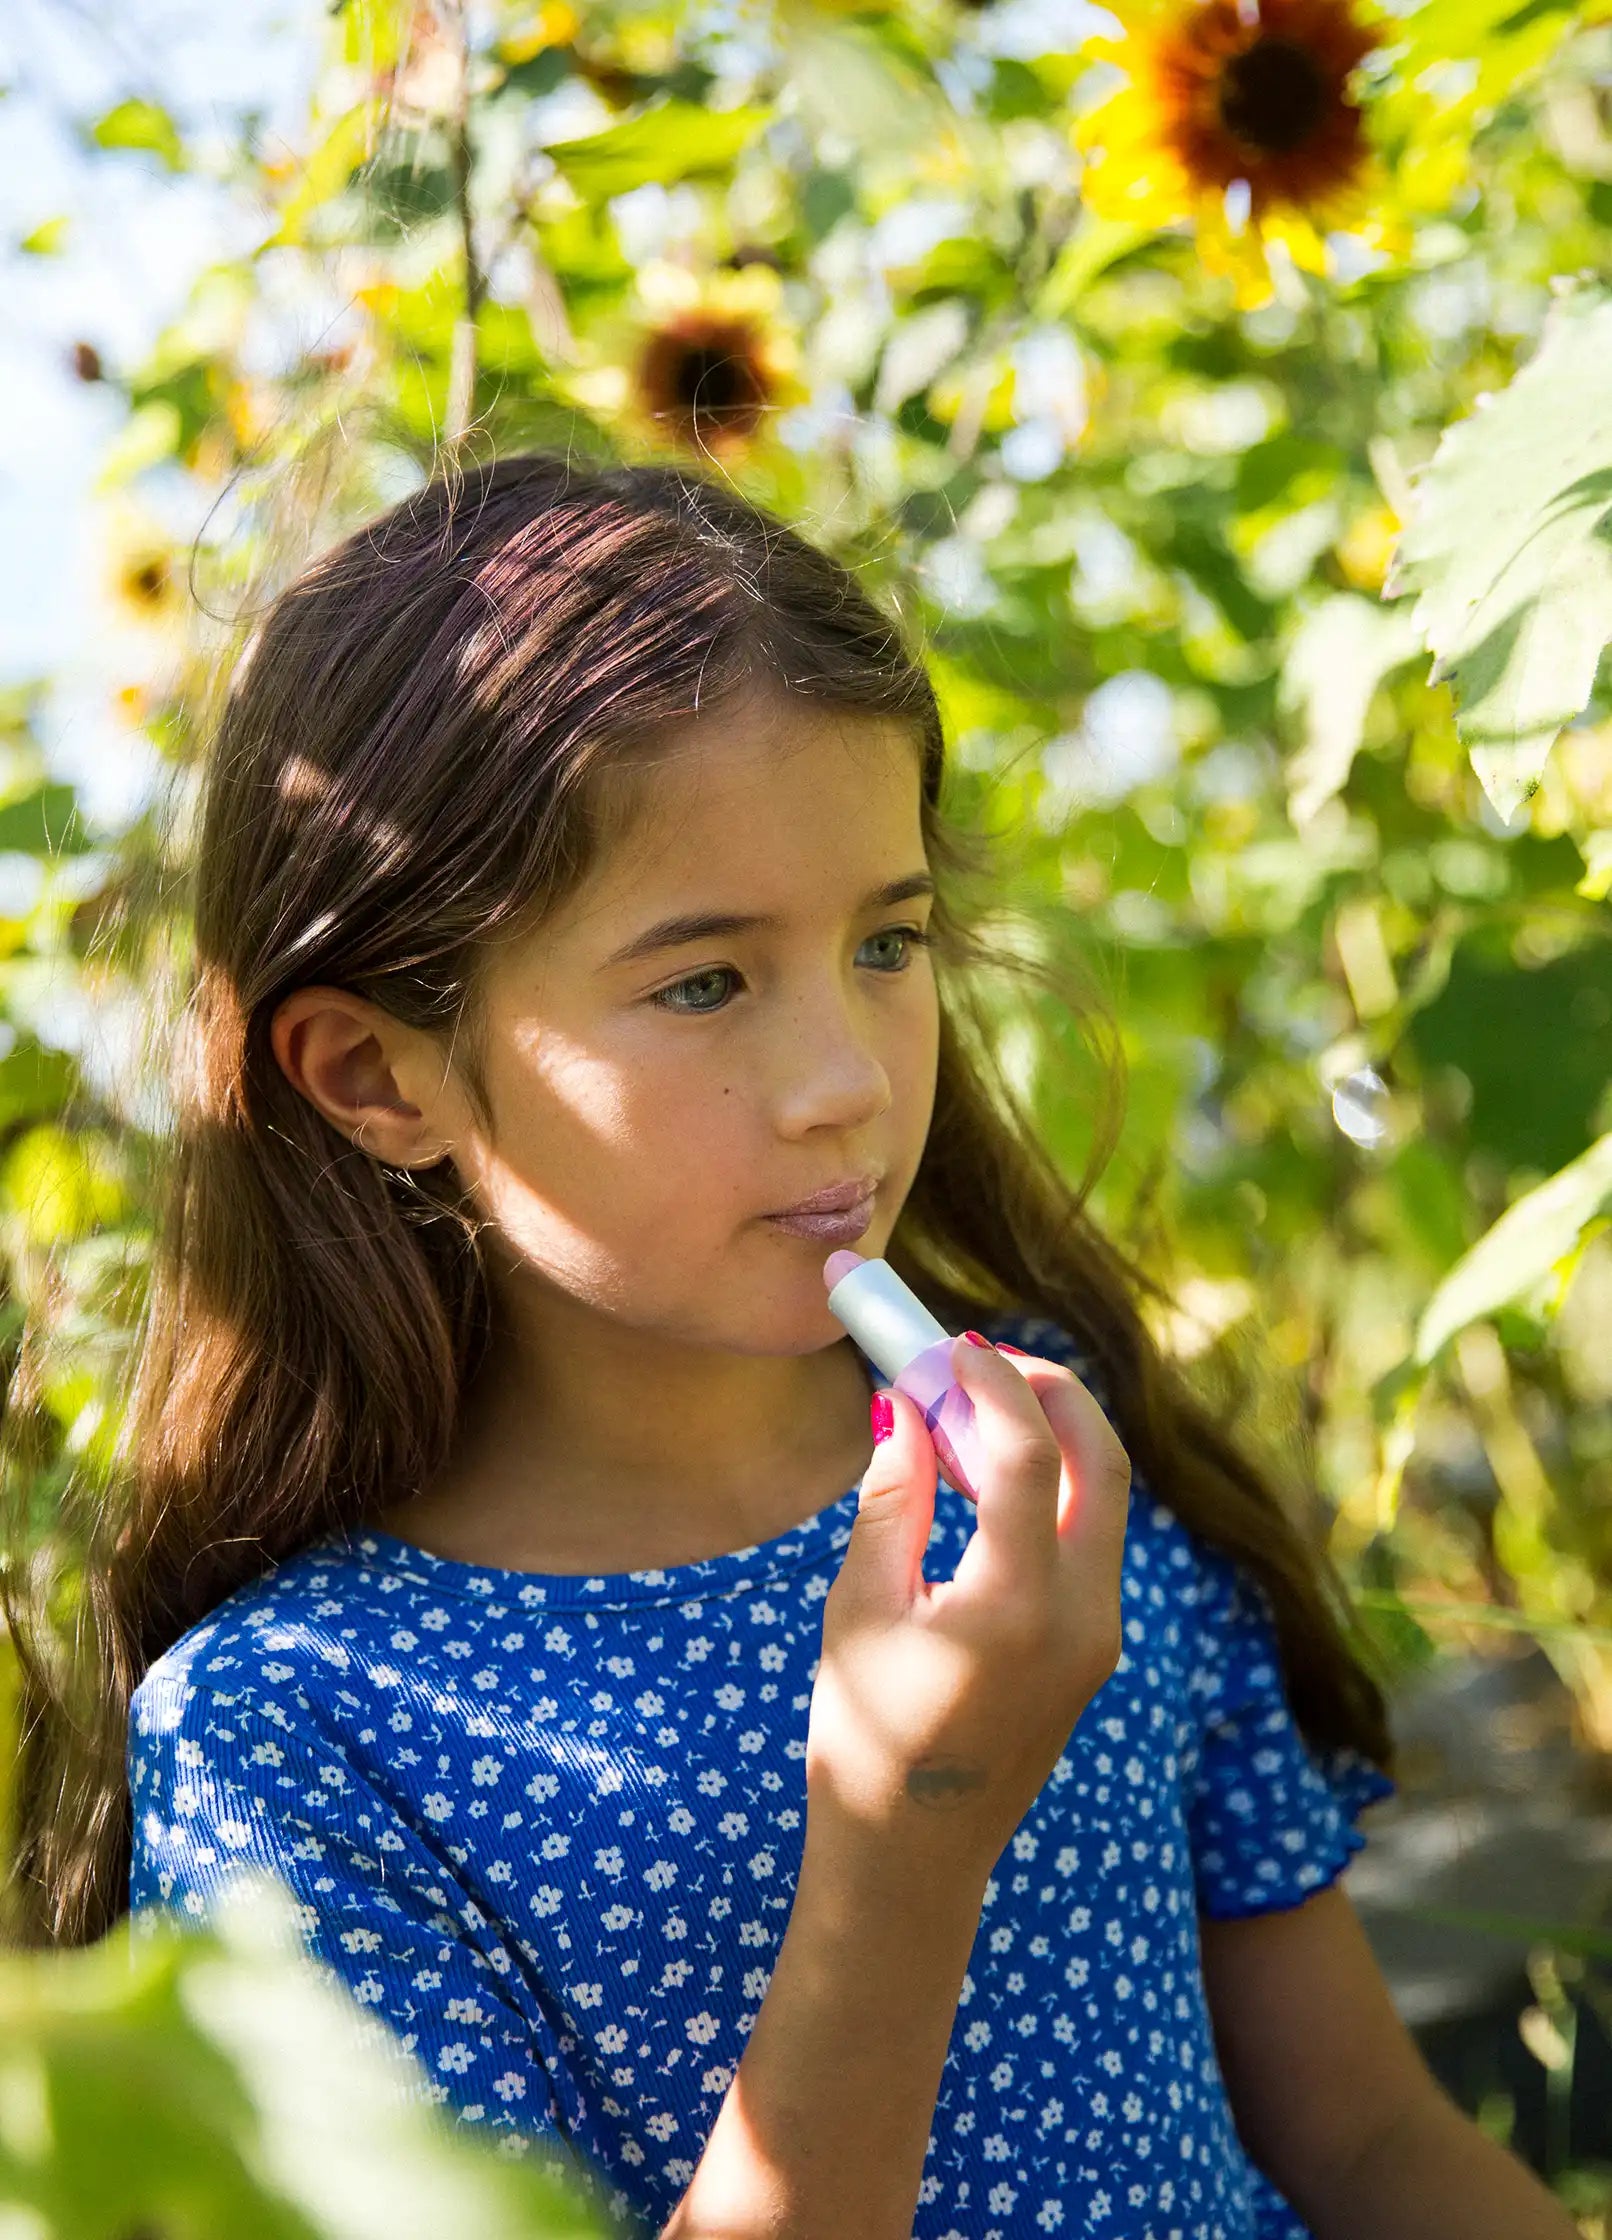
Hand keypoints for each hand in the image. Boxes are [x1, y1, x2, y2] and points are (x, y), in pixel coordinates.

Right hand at [806, 1334, 1131, 1888]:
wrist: (912, 1859)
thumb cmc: (865, 1739)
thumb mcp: (858, 1610)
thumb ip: (891, 1501)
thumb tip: (906, 1411)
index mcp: (1016, 1609)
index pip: (1028, 1455)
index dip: (992, 1384)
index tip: (949, 1345)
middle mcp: (1082, 1618)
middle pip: (1104, 1462)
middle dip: (1052, 1392)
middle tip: (985, 1357)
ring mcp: (1101, 1637)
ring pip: (1105, 1498)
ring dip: (1053, 1436)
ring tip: (974, 1407)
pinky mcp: (1096, 1649)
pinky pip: (1090, 1540)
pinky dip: (1051, 1487)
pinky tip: (986, 1475)